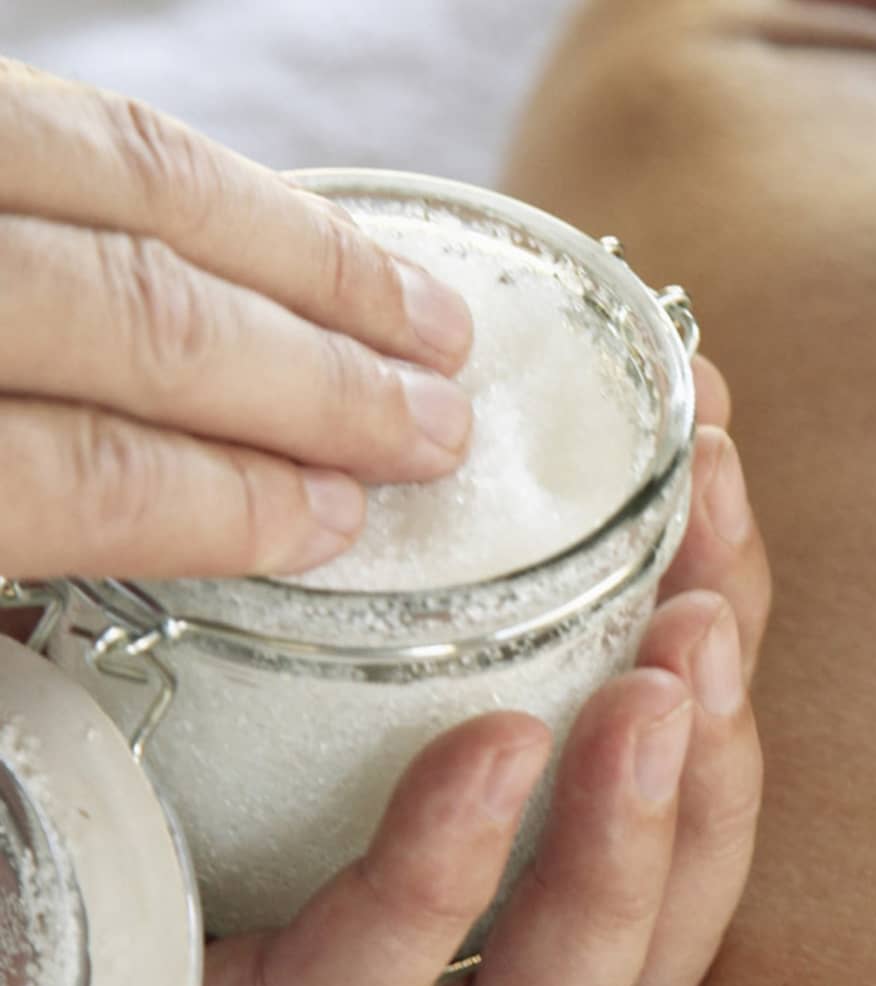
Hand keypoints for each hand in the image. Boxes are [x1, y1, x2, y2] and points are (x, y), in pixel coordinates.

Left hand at [0, 60, 473, 582]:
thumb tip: (101, 614)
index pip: (85, 473)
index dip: (230, 504)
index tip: (329, 521)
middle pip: (141, 317)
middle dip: (319, 383)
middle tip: (431, 428)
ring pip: (133, 174)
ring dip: (308, 259)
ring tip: (421, 320)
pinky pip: (77, 113)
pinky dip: (210, 180)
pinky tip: (285, 229)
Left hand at [171, 356, 770, 985]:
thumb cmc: (152, 654)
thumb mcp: (360, 569)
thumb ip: (515, 527)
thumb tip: (684, 387)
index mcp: (506, 882)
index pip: (675, 839)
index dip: (735, 676)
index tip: (720, 506)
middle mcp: (448, 974)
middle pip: (651, 955)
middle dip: (717, 791)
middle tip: (708, 620)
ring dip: (632, 852)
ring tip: (656, 688)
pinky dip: (440, 874)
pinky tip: (494, 746)